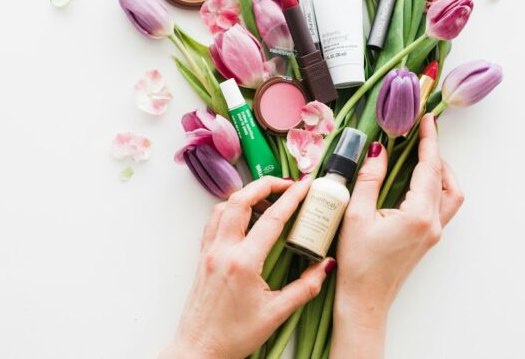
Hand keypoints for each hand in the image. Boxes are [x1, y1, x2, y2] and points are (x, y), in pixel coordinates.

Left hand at [161, 176, 336, 358]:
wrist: (199, 348)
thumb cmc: (233, 336)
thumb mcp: (276, 314)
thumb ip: (305, 287)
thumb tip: (325, 266)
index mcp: (243, 262)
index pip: (271, 219)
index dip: (291, 198)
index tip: (305, 186)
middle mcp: (223, 250)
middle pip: (241, 200)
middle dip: (264, 185)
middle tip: (286, 183)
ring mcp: (209, 251)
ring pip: (223, 207)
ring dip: (245, 195)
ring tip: (267, 197)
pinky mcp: (202, 257)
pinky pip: (214, 222)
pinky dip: (230, 209)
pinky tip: (244, 216)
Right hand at [331, 114, 463, 357]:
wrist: (364, 300)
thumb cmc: (358, 263)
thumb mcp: (356, 216)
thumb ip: (368, 180)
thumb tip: (378, 151)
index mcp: (419, 215)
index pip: (429, 168)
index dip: (428, 140)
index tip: (427, 119)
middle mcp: (433, 223)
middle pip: (446, 179)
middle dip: (435, 154)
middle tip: (421, 134)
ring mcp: (433, 233)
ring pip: (451, 194)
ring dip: (440, 172)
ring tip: (420, 156)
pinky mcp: (427, 239)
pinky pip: (441, 205)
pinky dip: (434, 187)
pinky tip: (414, 182)